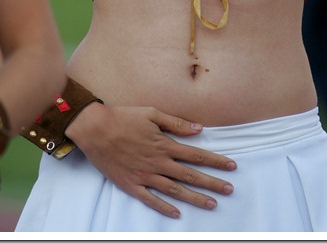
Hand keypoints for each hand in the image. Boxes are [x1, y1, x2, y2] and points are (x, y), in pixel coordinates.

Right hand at [66, 103, 236, 217]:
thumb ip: (176, 123)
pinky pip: (150, 199)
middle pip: (190, 175)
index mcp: (164, 144)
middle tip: (229, 189)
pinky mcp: (131, 185)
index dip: (215, 161)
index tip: (231, 166)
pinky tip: (177, 214)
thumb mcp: (152, 113)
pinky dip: (164, 208)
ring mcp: (144, 176)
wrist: (95, 129)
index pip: (195, 154)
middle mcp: (157, 163)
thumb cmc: (124, 117)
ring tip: (212, 205)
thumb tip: (199, 128)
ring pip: (174, 190)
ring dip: (194, 198)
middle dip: (211, 183)